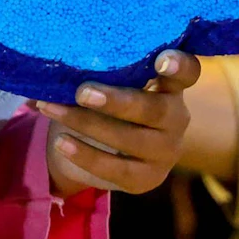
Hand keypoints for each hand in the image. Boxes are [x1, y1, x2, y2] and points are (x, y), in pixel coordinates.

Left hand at [35, 50, 200, 195]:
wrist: (99, 148)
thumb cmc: (104, 101)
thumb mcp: (106, 81)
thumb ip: (95, 69)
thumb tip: (50, 64)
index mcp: (169, 85)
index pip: (188, 72)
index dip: (179, 66)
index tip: (161, 60)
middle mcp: (175, 117)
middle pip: (155, 109)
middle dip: (117, 101)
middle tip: (82, 92)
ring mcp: (166, 150)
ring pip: (133, 141)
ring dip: (89, 125)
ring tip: (54, 110)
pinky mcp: (149, 178)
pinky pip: (119, 170)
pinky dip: (87, 156)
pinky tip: (61, 144)